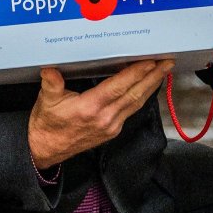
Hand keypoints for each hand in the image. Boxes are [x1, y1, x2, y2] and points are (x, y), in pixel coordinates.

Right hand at [28, 59, 174, 168]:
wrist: (44, 150)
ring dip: (151, 86)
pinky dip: (141, 96)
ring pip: (136, 103)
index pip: (118, 87)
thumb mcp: (47, 101)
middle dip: (153, 77)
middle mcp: (105, 118)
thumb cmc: (46, 124)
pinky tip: (147, 87)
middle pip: (135, 94)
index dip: (136, 74)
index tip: (150, 62)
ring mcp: (111, 126)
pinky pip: (131, 110)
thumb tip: (51, 69)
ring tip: (163, 71)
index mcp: (90, 108)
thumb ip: (51, 83)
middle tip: (167, 62)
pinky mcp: (112, 131)